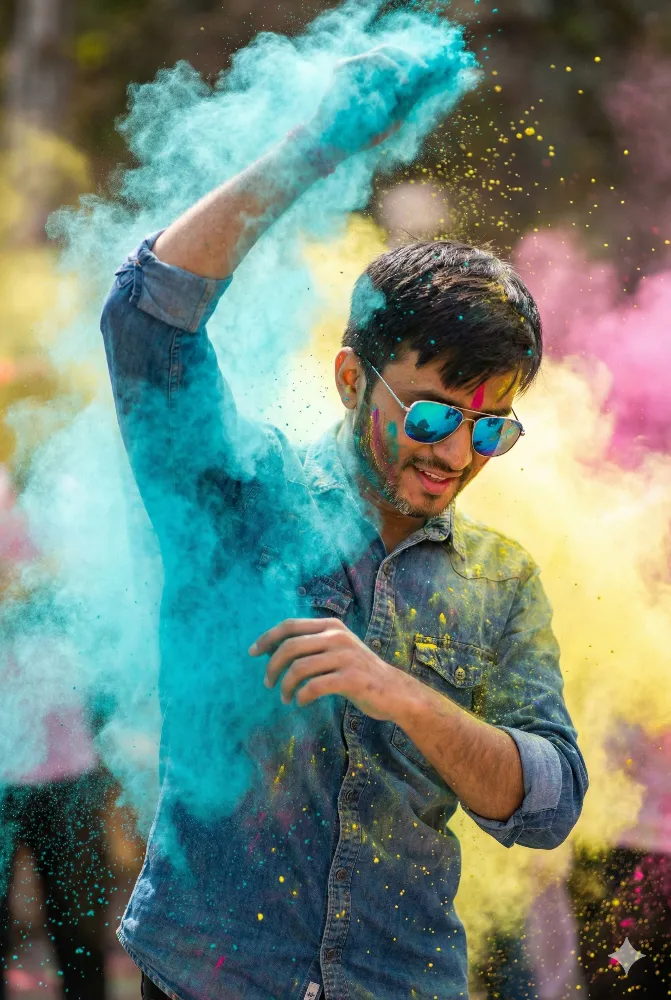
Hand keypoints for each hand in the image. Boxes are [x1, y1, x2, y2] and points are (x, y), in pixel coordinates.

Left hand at [249, 617, 410, 719]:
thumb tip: (273, 649)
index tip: (252, 653)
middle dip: (272, 666)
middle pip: (290, 646)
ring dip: (285, 686)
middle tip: (267, 683)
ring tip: (284, 698)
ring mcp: (345, 656)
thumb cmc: (360, 672)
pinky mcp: (351, 678)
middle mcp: (337, 636)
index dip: (267, 638)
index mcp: (332, 626)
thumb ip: (313, 644)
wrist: (394, 691)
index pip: (290, 625)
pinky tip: (300, 702)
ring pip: (299, 668)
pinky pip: (314, 687)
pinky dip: (301, 696)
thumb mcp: (338, 649)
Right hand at [304, 45, 432, 162]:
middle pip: (391, 52)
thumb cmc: (360, 136)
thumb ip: (408, 100)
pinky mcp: (343, 67)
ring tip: (411, 82)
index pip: (395, 64)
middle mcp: (362, 71)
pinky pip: (374, 58)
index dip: (414, 64)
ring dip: (402, 65)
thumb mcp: (393, 118)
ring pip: (384, 52)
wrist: (332, 143)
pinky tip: (403, 80)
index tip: (433, 72)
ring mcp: (352, 68)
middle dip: (411, 59)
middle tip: (427, 71)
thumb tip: (429, 82)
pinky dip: (392, 67)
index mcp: (371, 81)